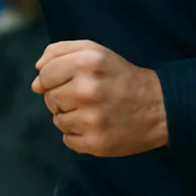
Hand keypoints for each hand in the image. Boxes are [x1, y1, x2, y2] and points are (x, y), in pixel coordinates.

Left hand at [32, 40, 167, 156]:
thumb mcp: (94, 51)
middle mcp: (88, 90)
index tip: (69, 81)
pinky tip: (96, 125)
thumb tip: (36, 75)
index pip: (44, 75)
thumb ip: (59, 52)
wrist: (159, 107)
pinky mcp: (97, 143)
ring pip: (57, 120)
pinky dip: (77, 135)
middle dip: (61, 97)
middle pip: (49, 98)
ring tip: (93, 110)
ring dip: (70, 116)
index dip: (52, 78)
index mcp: (86, 63)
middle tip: (86, 96)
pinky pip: (68, 140)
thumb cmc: (120, 76)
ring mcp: (92, 119)